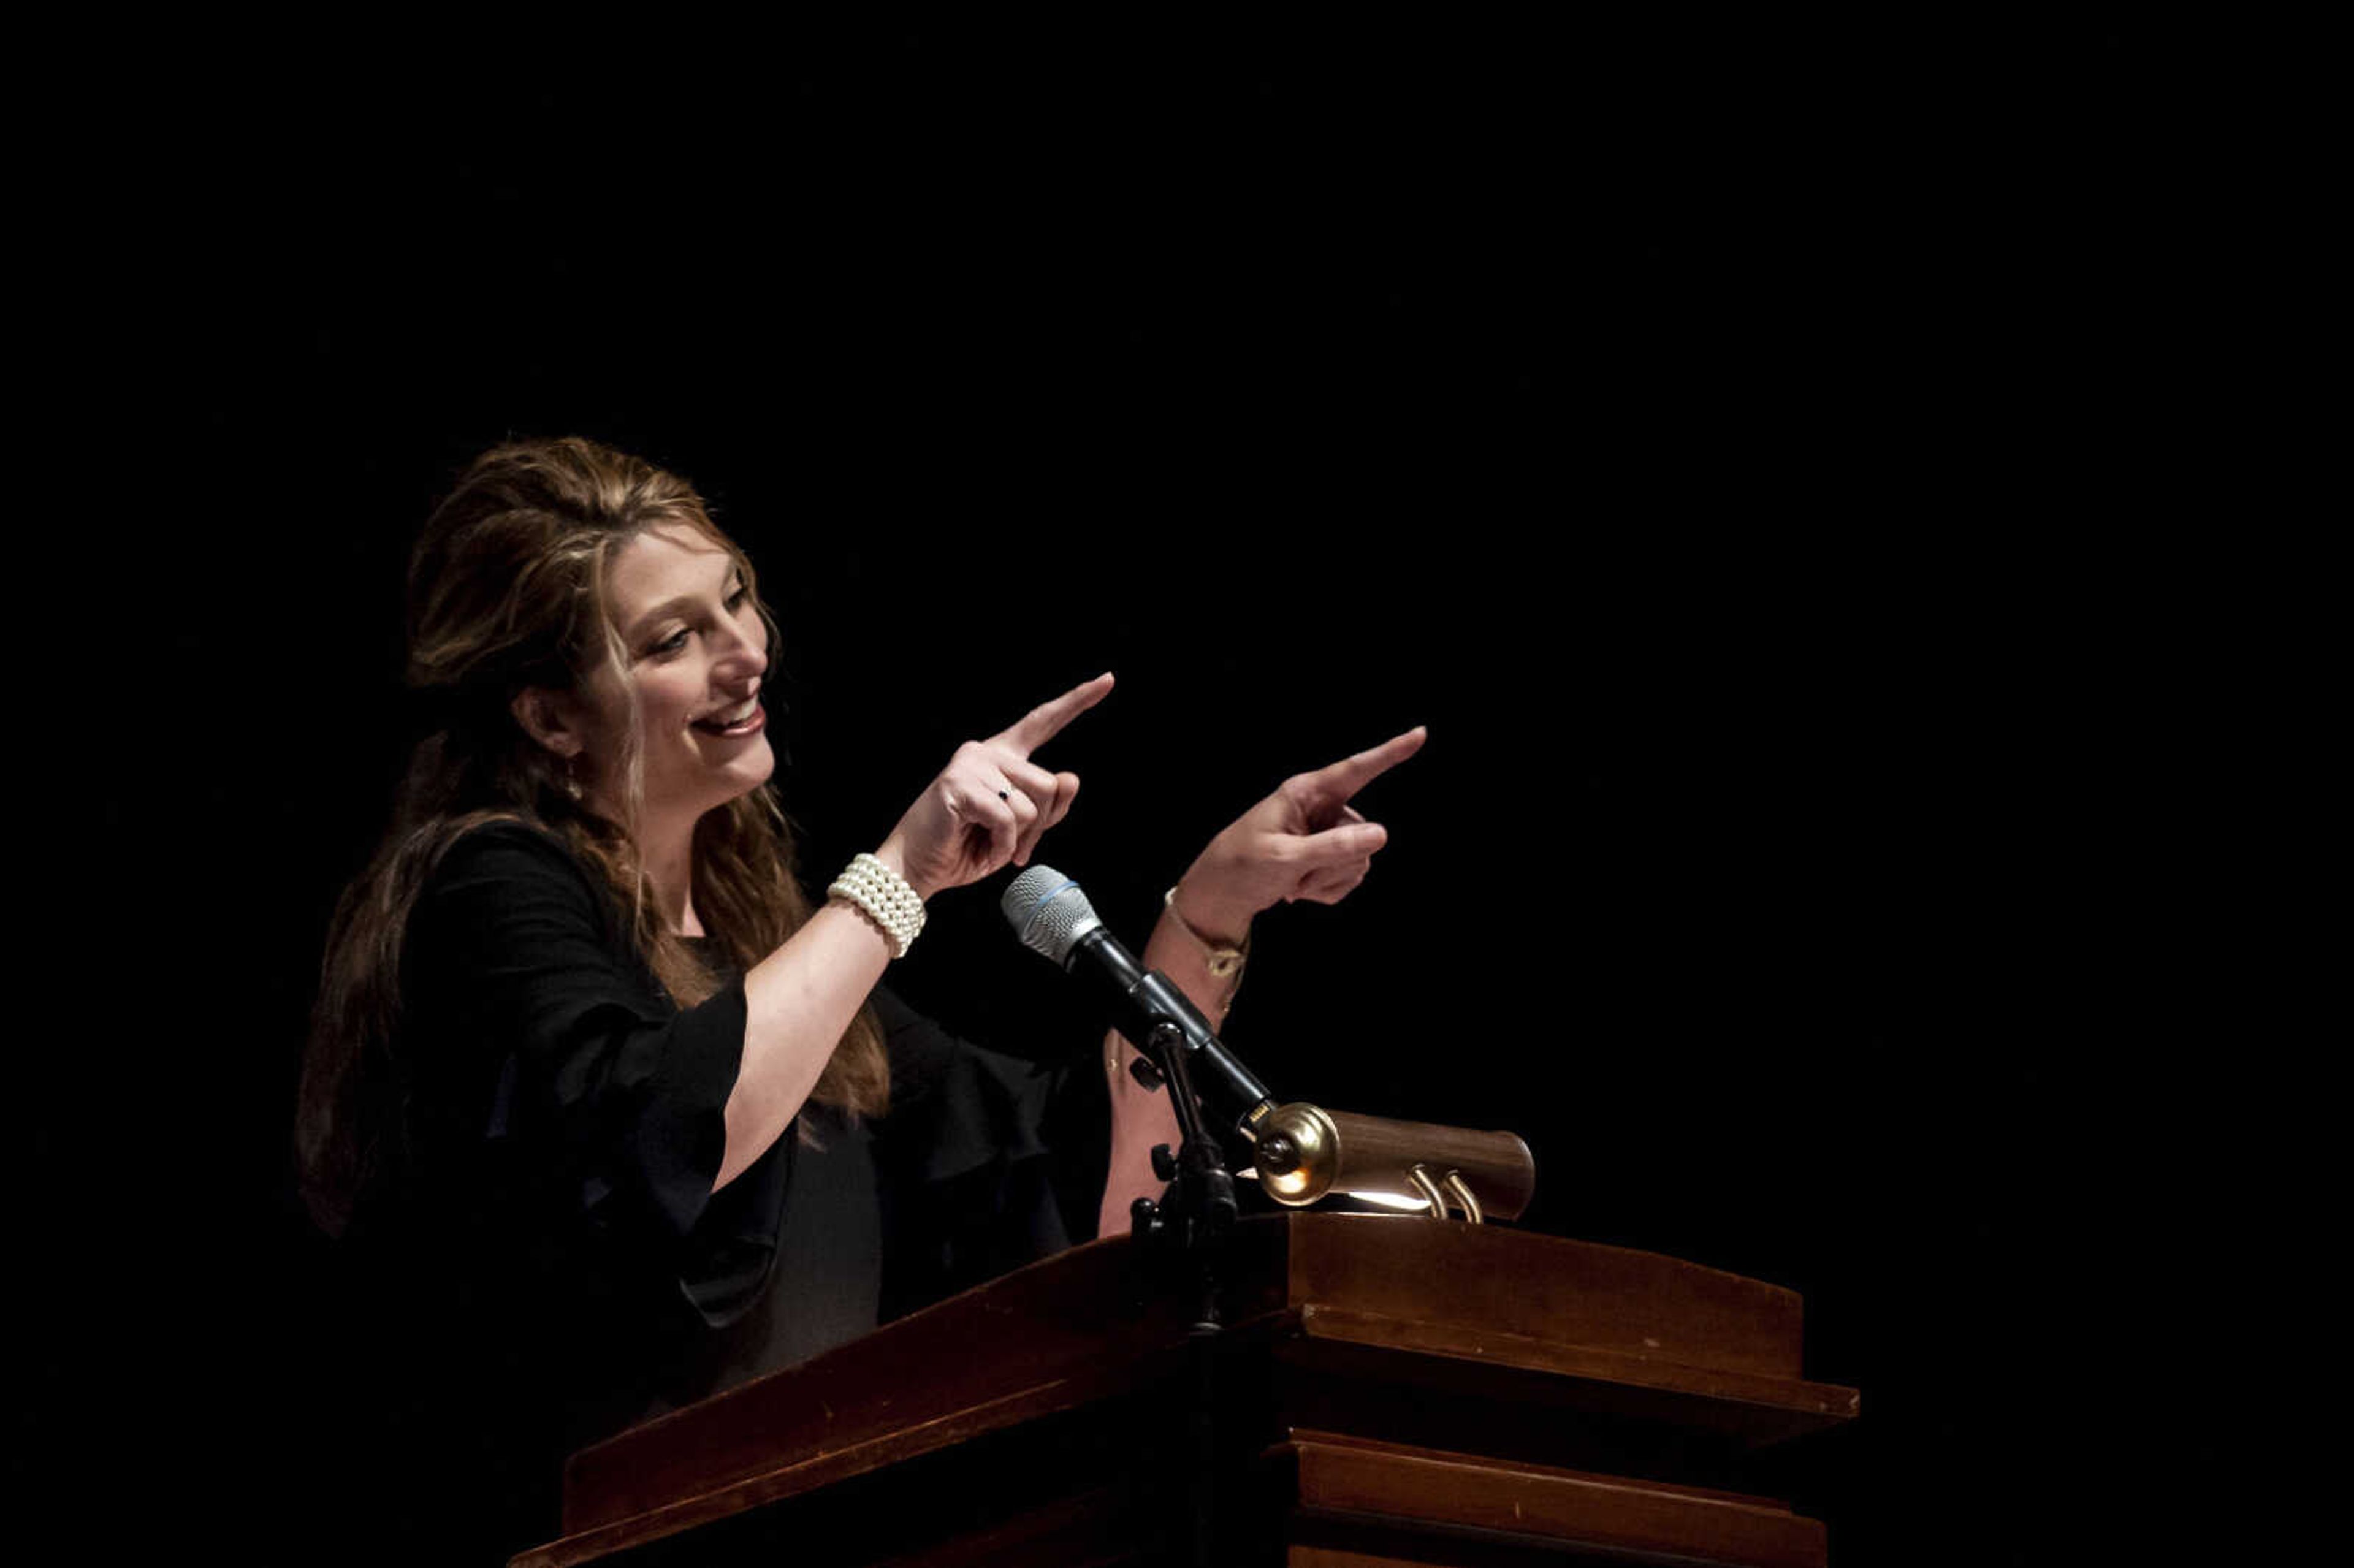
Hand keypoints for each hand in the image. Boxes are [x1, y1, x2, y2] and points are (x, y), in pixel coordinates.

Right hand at [879, 673, 1113, 899]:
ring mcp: (971, 764)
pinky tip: (981, 848)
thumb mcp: (1020, 832)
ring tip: (992, 845)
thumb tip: (1071, 778)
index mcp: (1003, 758)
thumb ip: (1049, 806)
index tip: (1107, 680)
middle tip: (1012, 847)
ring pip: (1032, 804)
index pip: (1043, 722)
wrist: (918, 868)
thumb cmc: (965, 848)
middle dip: (1040, 827)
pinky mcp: (959, 783)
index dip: (1077, 701)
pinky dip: (1002, 845)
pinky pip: (1007, 818)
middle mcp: (987, 752)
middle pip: (1050, 783)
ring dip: (1019, 839)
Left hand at [1173, 726, 1426, 939]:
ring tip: (1294, 883)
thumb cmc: (1242, 865)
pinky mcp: (1326, 855)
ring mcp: (1325, 833)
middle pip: (1363, 835)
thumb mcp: (1285, 858)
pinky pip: (1350, 876)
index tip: (1419, 734)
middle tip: (1297, 876)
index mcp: (1306, 793)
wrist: (1222, 894)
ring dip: (1328, 880)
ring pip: (1360, 859)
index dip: (1391, 752)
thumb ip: (1333, 847)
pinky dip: (1327, 890)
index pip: (1357, 769)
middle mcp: (1321, 808)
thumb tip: (1381, 835)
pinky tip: (1298, 890)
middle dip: (1335, 864)